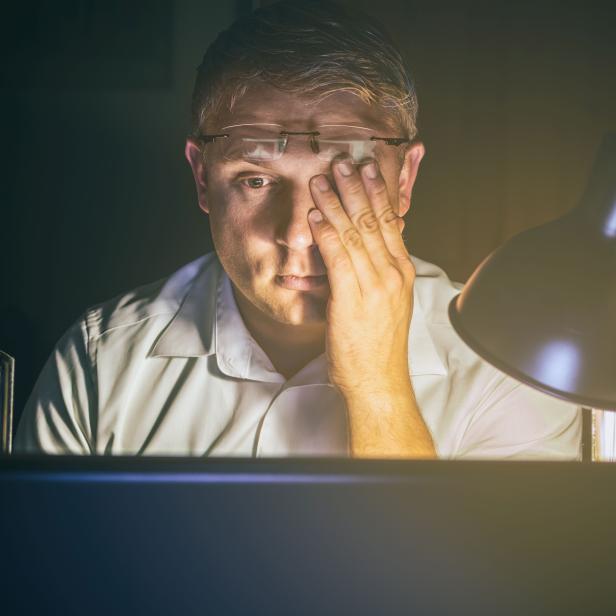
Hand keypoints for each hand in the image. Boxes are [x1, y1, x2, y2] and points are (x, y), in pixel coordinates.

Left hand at [307, 156, 414, 400]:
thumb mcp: (384, 302)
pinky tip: (317, 216)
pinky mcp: (352, 300)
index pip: (390, 223)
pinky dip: (327, 234)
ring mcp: (375, 286)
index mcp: (401, 272)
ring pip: (355, 234)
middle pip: (373, 221)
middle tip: (344, 161)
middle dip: (356, 188)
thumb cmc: (377, 345)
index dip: (377, 193)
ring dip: (336, 203)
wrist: (379, 381)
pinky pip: (339, 259)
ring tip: (323, 179)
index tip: (368, 170)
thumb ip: (374, 273)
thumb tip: (359, 251)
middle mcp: (393, 274)